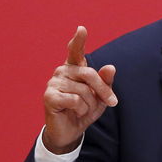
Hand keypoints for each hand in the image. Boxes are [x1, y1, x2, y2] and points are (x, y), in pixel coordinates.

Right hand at [42, 26, 117, 153]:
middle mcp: (62, 71)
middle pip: (90, 74)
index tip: (82, 29)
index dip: (79, 40)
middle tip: (112, 102)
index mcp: (74, 67)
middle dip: (104, 91)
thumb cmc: (85, 110)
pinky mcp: (49, 96)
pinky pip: (75, 100)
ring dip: (89, 104)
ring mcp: (53, 82)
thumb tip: (110, 68)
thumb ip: (106, 82)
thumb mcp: (100, 96)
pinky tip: (73, 112)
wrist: (70, 132)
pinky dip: (80, 109)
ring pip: (83, 90)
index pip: (76, 50)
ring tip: (82, 109)